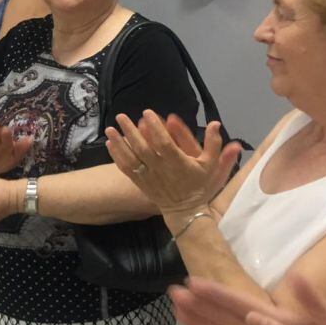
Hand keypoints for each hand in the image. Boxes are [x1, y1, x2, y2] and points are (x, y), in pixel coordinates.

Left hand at [105, 110, 241, 218]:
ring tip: (109, 128)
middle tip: (121, 116)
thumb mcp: (213, 166)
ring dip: (119, 143)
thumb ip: (214, 144)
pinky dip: (117, 156)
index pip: (164, 143)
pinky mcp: (141, 183)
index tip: (147, 113)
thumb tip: (215, 123)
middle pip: (142, 148)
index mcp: (178, 163)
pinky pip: (126, 169)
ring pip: (131, 158)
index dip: (155, 128)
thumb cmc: (200, 186)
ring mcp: (149, 177)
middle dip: (130, 131)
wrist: (187, 212)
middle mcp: (161, 169)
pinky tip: (110, 144)